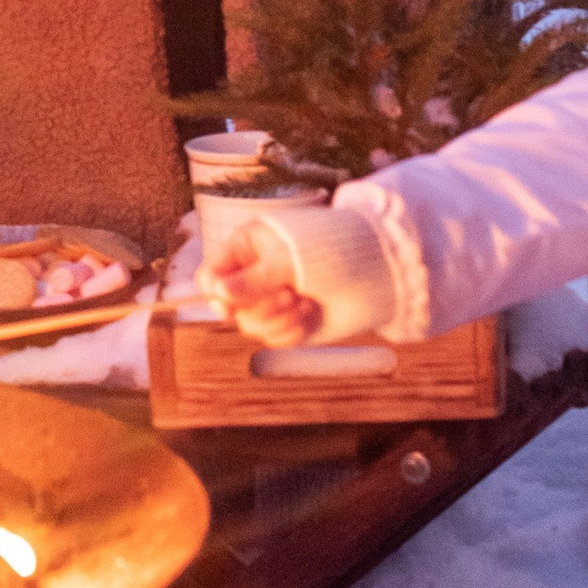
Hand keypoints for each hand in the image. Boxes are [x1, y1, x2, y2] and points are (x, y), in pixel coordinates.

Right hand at [200, 202, 397, 346]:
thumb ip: (252, 279)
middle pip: (230, 308)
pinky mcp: (289, 322)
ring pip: (251, 327)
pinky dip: (290, 332)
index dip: (215, 294)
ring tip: (303, 303)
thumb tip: (217, 294)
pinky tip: (309, 315)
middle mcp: (255, 275)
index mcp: (247, 248)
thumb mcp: (288, 260)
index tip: (230, 305)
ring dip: (277, 320)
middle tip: (288, 294)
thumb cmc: (331, 249)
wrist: (376, 268)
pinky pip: (273, 340)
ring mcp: (272, 300)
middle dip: (259, 307)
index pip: (211, 276)